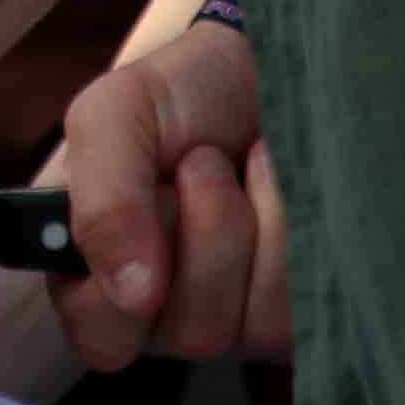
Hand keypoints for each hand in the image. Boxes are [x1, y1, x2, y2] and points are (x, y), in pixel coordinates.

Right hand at [50, 20, 288, 371]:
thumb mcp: (115, 115)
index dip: (129, 271)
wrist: (267, 67)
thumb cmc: (183, 97)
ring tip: (245, 167)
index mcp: (101, 279)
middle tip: (201, 165)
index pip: (101, 336)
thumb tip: (131, 294)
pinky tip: (286, 188)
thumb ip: (100, 198)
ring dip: (253, 220)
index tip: (152, 195)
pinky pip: (303, 307)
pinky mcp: (299, 315)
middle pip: (187, 331)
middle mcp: (167, 316)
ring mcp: (239, 323)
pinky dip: (296, 226)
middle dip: (204, 228)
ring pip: (250, 323)